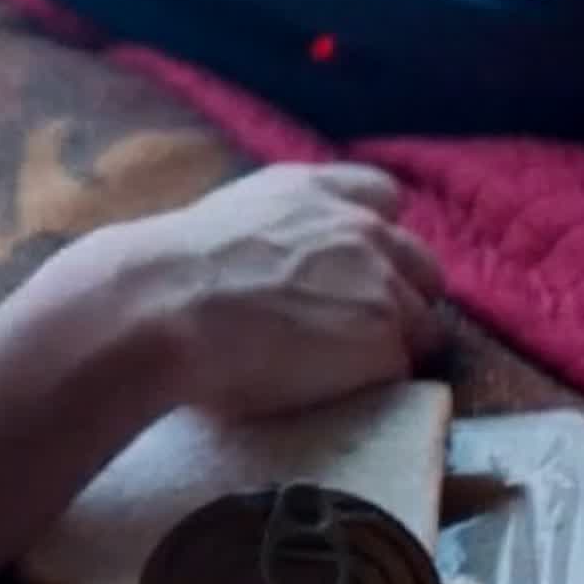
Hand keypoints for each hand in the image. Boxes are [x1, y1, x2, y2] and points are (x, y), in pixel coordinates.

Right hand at [60, 163, 449, 420]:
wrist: (161, 308)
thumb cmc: (168, 274)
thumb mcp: (226, 220)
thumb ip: (274, 232)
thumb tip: (277, 268)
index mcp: (312, 190)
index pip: (382, 196)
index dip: (378, 234)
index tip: (357, 265)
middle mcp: (359, 227)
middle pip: (422, 266)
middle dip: (401, 295)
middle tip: (354, 330)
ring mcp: (381, 284)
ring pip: (421, 326)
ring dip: (390, 346)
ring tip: (339, 373)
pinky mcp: (386, 341)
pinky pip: (399, 372)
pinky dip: (374, 385)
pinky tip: (332, 393)